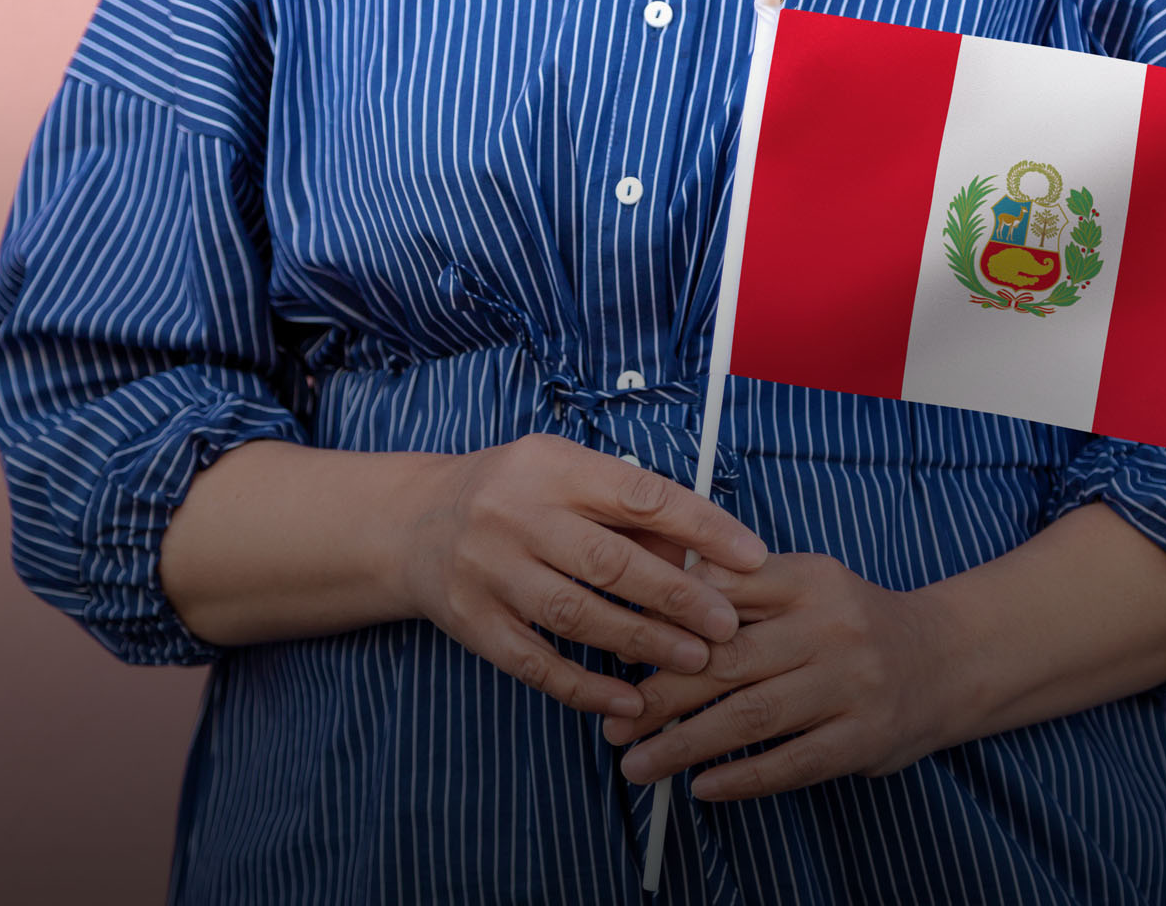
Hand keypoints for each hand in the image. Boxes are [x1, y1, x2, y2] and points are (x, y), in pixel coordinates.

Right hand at [385, 434, 767, 717]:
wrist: (413, 522)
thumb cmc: (516, 496)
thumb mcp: (567, 475)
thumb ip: (630, 510)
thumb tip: (705, 554)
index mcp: (552, 467)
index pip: (640, 494)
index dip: (701, 527)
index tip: (752, 556)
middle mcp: (516, 515)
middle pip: (608, 561)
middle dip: (677, 596)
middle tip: (728, 624)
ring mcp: (488, 570)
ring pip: (575, 615)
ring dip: (642, 642)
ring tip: (697, 660)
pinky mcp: (471, 621)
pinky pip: (534, 662)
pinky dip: (585, 685)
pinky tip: (629, 698)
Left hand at [600, 553, 960, 801]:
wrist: (945, 659)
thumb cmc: (852, 622)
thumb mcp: (806, 584)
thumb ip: (740, 586)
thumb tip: (650, 594)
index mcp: (809, 579)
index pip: (723, 594)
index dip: (664, 623)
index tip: (616, 650)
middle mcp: (831, 627)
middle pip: (728, 660)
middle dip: (661, 695)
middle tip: (615, 722)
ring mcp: (851, 684)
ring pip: (753, 716)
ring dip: (686, 745)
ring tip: (637, 764)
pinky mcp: (864, 737)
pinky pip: (792, 763)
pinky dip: (743, 778)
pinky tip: (702, 787)